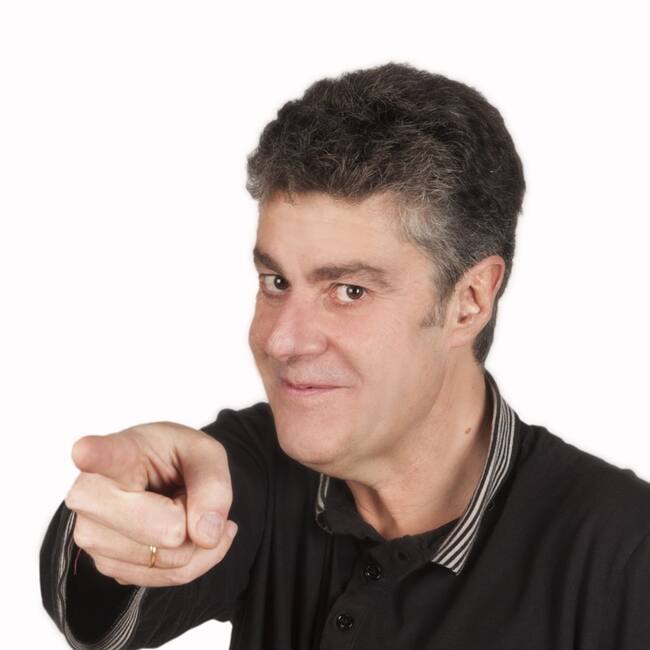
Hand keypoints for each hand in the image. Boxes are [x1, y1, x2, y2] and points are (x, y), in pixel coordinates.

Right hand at [64, 421, 237, 587]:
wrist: (158, 476)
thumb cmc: (176, 459)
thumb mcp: (206, 455)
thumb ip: (213, 485)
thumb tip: (206, 537)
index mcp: (119, 453)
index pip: (103, 456)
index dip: (94, 454)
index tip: (83, 450)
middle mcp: (92, 495)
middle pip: (168, 531)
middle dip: (192, 517)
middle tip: (179, 493)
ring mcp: (92, 535)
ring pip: (170, 561)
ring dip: (192, 540)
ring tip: (174, 508)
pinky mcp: (106, 565)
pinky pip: (168, 578)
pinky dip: (191, 560)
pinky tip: (180, 533)